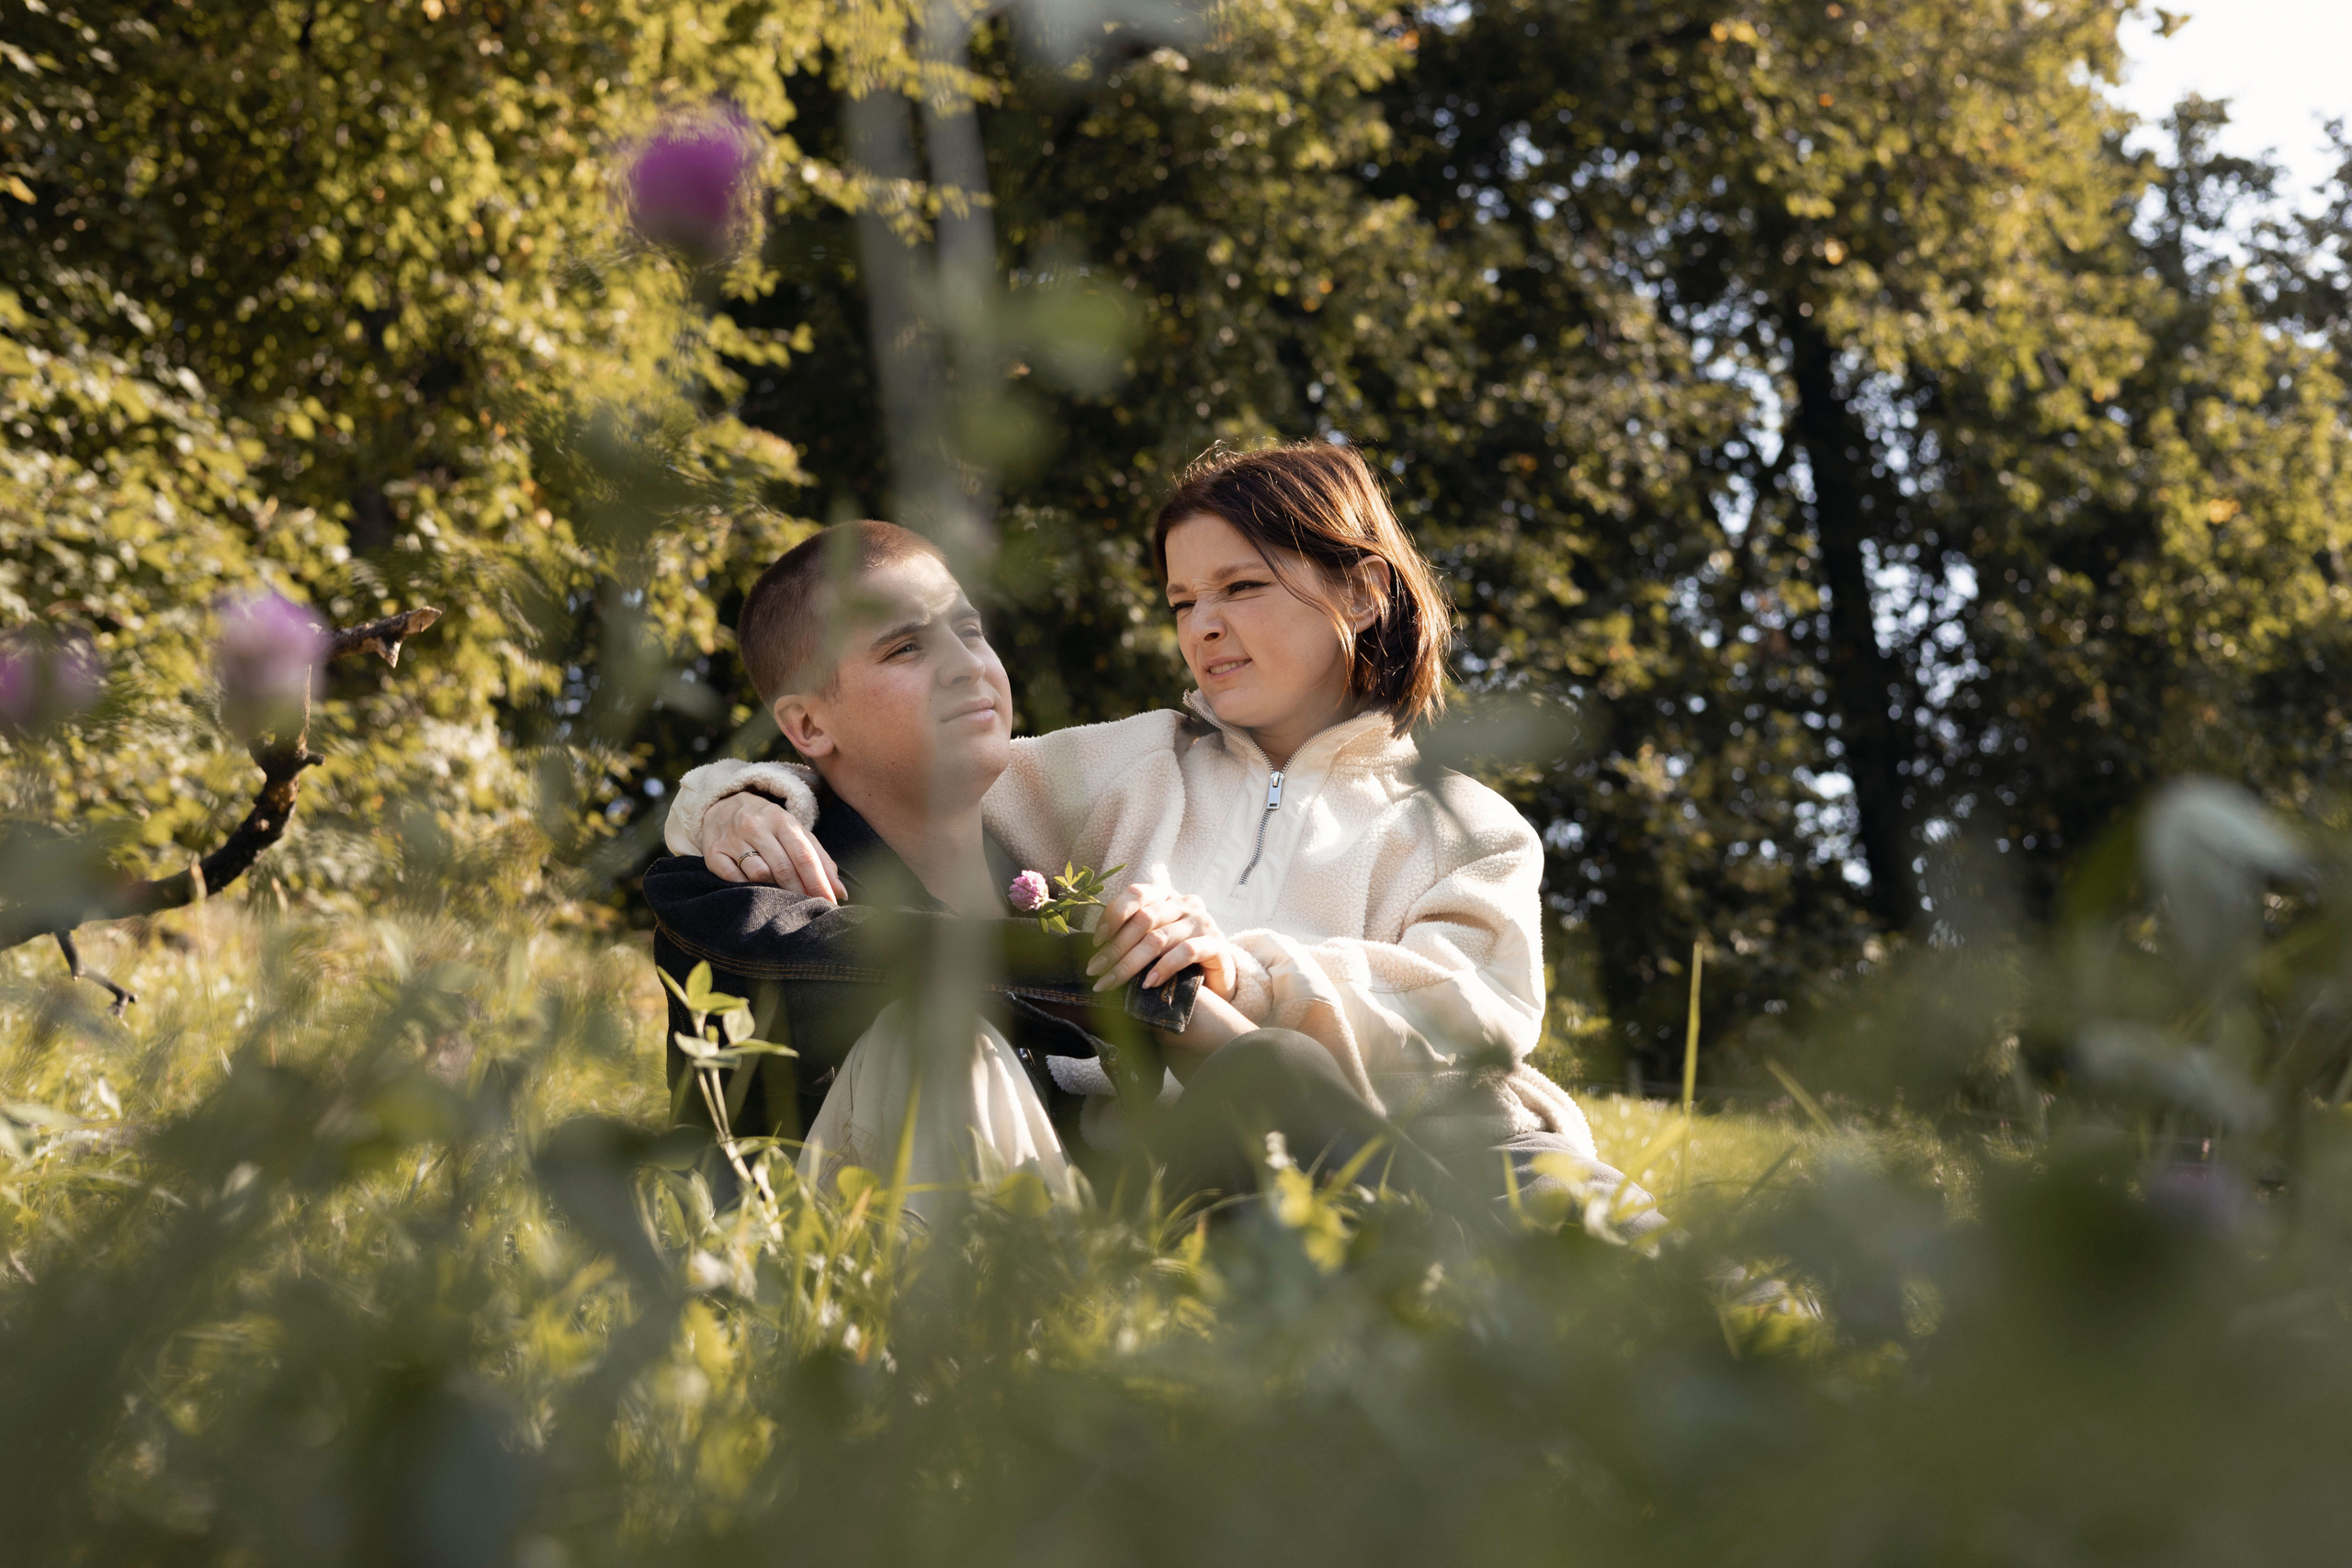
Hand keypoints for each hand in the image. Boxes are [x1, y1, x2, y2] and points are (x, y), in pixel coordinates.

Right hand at [703, 791, 845, 903]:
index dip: (819, 882)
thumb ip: (819, 858)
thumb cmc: (767, 825)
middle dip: (800, 892)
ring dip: (774, 890)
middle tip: (810, 908)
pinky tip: (755, 891)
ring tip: (782, 898)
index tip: (830, 902)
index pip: (804, 855)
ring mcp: (732, 839)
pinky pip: (733, 879)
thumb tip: (840, 891)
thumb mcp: (794, 831)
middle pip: (783, 867)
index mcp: (781, 820)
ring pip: (759, 874)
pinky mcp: (713, 853)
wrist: (722, 805)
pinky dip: (747, 889)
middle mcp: (755, 826)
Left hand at [1086, 882, 1239, 997]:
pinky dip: (1163, 968)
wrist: (1217, 978)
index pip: (1137, 894)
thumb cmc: (1176, 958)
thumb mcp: (1152, 940)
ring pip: (1159, 939)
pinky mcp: (1217, 945)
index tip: (1095, 942)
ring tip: (1111, 981)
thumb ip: (1131, 935)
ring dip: (1130, 963)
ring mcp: (1203, 923)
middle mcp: (1185, 904)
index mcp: (1166, 897)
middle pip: (1143, 920)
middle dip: (1115, 947)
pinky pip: (1186, 952)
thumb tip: (1094, 948)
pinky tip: (1148, 984)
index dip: (1113, 915)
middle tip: (1095, 970)